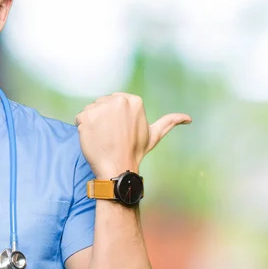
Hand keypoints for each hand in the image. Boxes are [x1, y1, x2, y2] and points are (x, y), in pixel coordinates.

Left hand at [74, 92, 190, 178]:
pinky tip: (93, 139)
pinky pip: (79, 118)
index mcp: (134, 100)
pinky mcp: (86, 116)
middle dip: (103, 119)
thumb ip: (170, 122)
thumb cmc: (135, 152)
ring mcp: (101, 107)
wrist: (117, 168)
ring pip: (90, 111)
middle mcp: (118, 100)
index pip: (114, 102)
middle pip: (101, 104)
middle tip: (111, 136)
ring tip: (103, 138)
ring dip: (92, 124)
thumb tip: (189, 118)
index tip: (120, 132)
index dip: (114, 118)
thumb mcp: (154, 135)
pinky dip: (82, 129)